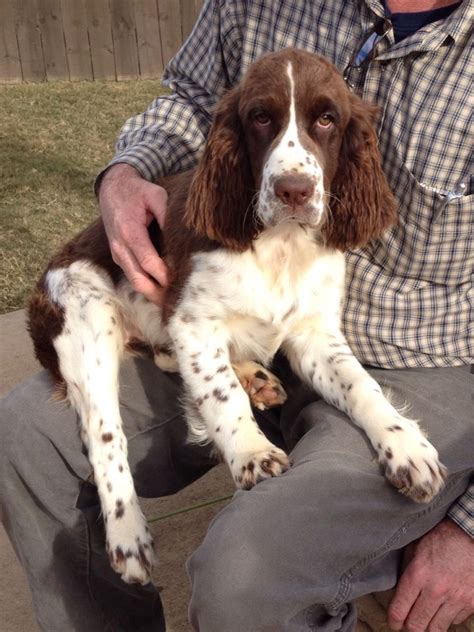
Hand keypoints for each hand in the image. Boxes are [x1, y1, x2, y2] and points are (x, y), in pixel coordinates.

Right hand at [99, 163, 168, 302]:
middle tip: (176, 303)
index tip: (179, 282)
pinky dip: (145, 285)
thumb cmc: (137, 191)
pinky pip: (132, 275)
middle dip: (157, 293)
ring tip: (170, 302)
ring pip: (134, 281)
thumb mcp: (156, 195)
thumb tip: (179, 238)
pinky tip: (160, 290)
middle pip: (138, 279)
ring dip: (151, 293)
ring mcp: (117, 253)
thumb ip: (167, 215)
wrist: (112, 188)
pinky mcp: (118, 256)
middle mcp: (120, 246)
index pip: (147, 261)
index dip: (163, 275)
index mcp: (129, 231)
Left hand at [388, 518, 473, 631]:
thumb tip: (398, 591)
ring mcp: (455, 599)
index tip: (394, 622)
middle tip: (407, 624)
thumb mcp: (415, 549)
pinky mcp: (471, 602)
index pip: (399, 610)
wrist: (469, 534)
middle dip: (409, 627)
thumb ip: (406, 570)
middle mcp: (435, 591)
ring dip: (428, 626)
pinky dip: (447, 618)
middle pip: (416, 625)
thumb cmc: (440, 538)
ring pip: (436, 628)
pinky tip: (444, 608)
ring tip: (424, 620)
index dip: (393, 620)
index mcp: (417, 575)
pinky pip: (455, 621)